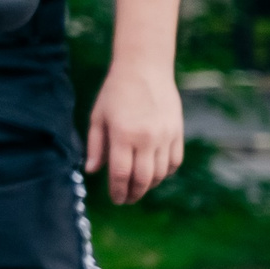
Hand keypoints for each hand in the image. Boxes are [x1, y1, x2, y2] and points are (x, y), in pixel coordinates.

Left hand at [88, 58, 184, 204]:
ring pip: (160, 173)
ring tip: (138, 187)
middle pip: (143, 179)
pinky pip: (175, 162)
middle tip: (126, 199)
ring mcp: (165, 136)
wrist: (145, 69)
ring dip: (149, 185)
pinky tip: (155, 173)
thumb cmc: (115, 92)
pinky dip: (165, 172)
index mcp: (123, 135)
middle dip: (134, 194)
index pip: (121, 174)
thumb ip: (95, 146)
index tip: (115, 199)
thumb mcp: (97, 117)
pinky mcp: (177, 132)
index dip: (118, 191)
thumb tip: (92, 171)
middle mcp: (146, 138)